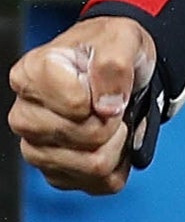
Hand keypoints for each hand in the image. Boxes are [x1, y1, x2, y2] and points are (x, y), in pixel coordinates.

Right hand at [7, 17, 155, 194]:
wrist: (117, 62)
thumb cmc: (110, 47)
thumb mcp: (121, 38)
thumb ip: (113, 65)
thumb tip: (107, 107)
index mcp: (32, 75)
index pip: (77, 105)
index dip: (105, 94)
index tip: (108, 80)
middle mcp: (25, 115)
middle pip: (86, 137)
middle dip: (114, 120)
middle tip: (114, 101)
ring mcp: (37, 147)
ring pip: (92, 165)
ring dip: (118, 143)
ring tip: (113, 119)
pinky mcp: (55, 172)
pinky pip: (99, 183)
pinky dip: (118, 163)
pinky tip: (112, 140)